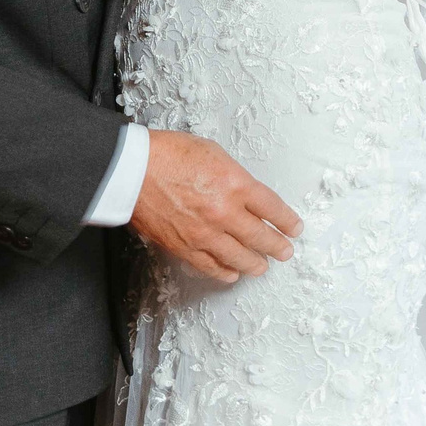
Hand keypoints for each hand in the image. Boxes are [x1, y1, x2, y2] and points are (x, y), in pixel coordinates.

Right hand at [130, 130, 301, 283]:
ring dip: (256, 263)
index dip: (287, 221)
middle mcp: (224, 212)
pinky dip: (225, 271)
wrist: (131, 170)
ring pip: (240, 257)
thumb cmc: (167, 154)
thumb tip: (246, 194)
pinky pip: (211, 266)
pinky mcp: (185, 247)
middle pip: (261, 237)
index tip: (294, 228)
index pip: (273, 209)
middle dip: (278, 247)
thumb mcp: (213, 153)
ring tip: (263, 266)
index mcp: (235, 184)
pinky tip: (233, 272)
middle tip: (285, 252)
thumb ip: (234, 176)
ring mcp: (205, 234)